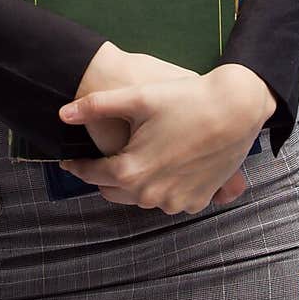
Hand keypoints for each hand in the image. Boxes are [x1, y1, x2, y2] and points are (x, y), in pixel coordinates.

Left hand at [58, 61, 275, 214]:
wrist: (236, 107)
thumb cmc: (185, 99)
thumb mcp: (138, 97)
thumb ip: (96, 106)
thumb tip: (62, 114)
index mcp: (131, 171)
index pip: (91, 174)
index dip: (77, 166)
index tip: (69, 160)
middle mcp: (151, 195)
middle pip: (113, 191)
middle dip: (105, 176)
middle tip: (103, 158)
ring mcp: (176, 202)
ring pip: (140, 198)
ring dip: (134, 183)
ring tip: (135, 159)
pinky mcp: (197, 201)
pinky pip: (169, 199)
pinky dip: (161, 187)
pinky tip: (163, 166)